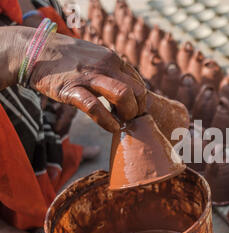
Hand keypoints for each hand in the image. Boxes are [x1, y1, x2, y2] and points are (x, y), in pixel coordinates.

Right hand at [0, 26, 145, 131]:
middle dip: (138, 109)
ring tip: (122, 122)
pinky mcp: (72, 89)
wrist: (34, 51)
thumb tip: (126, 89)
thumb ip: (111, 71)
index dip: (139, 100)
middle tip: (129, 118)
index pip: (139, 82)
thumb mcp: (95, 58)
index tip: (133, 110)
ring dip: (128, 114)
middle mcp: (105, 66)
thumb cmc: (66, 59)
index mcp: (113, 59)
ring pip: (123, 95)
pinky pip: (96, 108)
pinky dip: (108, 122)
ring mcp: (89, 77)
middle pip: (138, 90)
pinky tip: (111, 128)